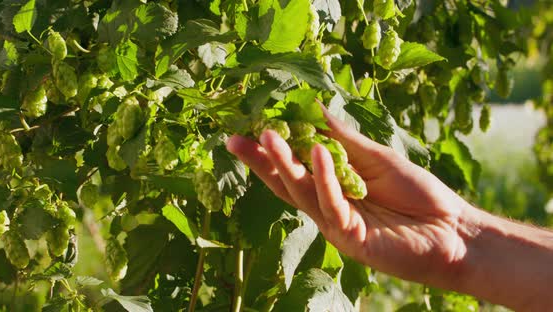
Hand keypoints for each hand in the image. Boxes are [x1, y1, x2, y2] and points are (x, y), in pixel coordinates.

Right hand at [226, 108, 472, 288]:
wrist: (453, 231)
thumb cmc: (416, 194)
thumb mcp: (376, 157)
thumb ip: (343, 138)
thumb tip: (316, 108)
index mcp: (331, 187)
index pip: (294, 167)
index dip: (270, 150)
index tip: (250, 126)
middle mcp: (327, 207)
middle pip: (287, 182)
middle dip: (261, 161)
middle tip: (235, 139)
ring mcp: (337, 224)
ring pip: (302, 192)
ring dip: (284, 163)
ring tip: (268, 135)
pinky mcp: (351, 238)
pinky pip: (333, 203)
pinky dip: (324, 177)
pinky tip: (315, 151)